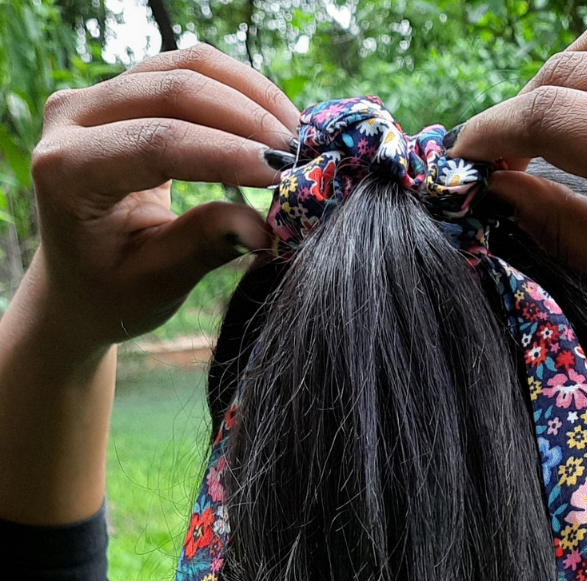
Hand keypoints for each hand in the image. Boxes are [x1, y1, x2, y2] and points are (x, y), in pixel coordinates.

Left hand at [26, 43, 296, 353]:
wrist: (78, 278)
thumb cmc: (114, 290)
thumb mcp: (158, 281)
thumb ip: (205, 246)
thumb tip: (268, 229)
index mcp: (67, 172)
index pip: (155, 143)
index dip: (226, 153)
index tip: (282, 175)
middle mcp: (70, 119)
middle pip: (171, 90)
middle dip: (246, 118)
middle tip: (301, 154)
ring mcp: (94, 96)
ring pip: (183, 67)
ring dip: (249, 96)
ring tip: (295, 137)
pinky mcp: (122, 90)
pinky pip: (186, 69)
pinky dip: (238, 89)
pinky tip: (274, 121)